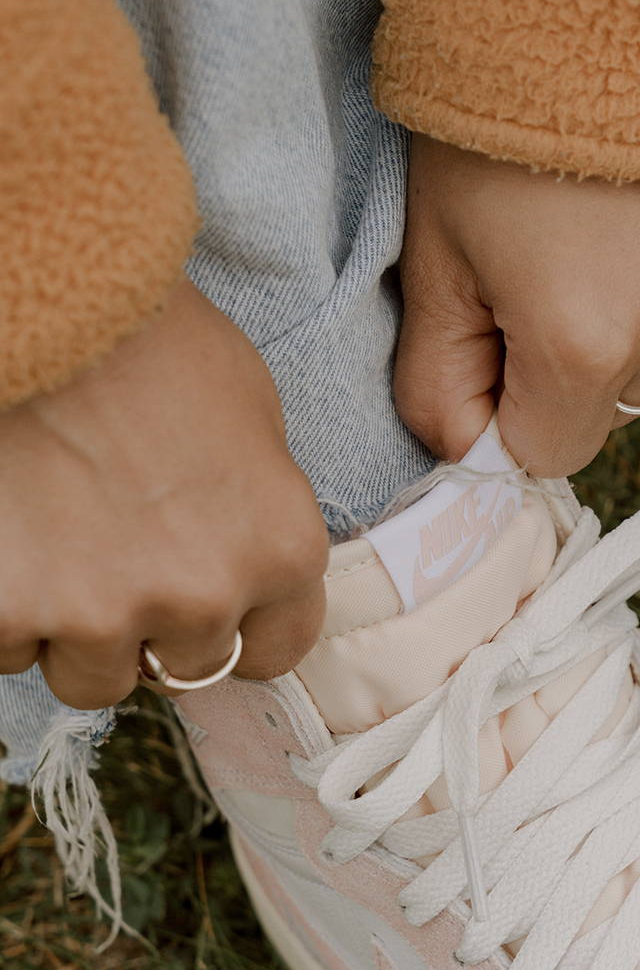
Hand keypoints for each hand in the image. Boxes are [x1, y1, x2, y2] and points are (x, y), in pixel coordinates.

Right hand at [0, 278, 328, 708]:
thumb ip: (260, 510)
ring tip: (55, 543)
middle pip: (181, 669)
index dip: (239, 629)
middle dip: (152, 626)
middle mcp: (203, 597)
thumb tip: (247, 563)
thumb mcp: (252, 413)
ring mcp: (100, 613)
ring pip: (89, 674)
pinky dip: (4, 608)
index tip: (209, 606)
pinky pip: (6, 649)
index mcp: (281, 549)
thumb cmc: (151, 335)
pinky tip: (9, 538)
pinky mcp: (5, 609)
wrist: (44, 295)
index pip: (279, 650)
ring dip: (74, 630)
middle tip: (115, 555)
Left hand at [395, 134, 639, 475]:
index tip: (493, 347)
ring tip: (600, 225)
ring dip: (634, 320)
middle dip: (568, 366)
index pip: (549, 453)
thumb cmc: (485, 121)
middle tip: (539, 265)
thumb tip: (469, 456)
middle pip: (612, 406)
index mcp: (583, 343)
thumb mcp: (433, 258)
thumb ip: (437, 383)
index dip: (510, 412)